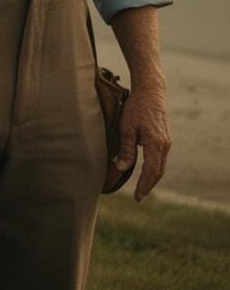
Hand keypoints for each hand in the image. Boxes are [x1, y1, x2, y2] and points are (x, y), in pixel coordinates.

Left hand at [118, 84, 171, 201]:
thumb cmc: (135, 108)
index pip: (151, 171)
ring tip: (142, 188)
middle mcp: (165, 145)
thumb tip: (123, 168)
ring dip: (152, 178)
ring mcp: (166, 142)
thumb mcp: (126, 127)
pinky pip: (160, 158)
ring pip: (161, 165)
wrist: (150, 92)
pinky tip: (146, 172)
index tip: (137, 197)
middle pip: (158, 171)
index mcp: (156, 144)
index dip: (144, 185)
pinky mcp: (164, 138)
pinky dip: (154, 168)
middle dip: (149, 185)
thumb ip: (126, 149)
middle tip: (139, 196)